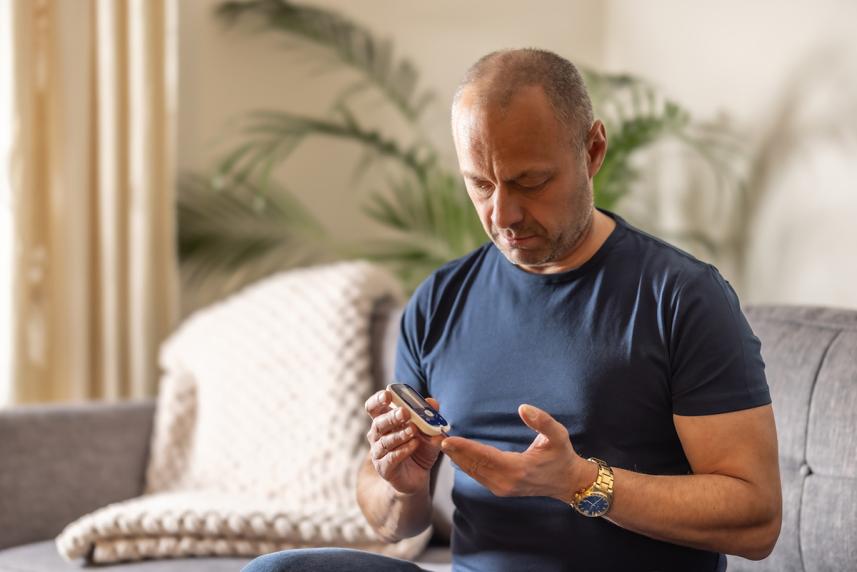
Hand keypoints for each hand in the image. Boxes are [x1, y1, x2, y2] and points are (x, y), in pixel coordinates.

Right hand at [364, 389, 444, 495]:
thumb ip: (429, 417)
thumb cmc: (419, 450)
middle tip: (405, 413)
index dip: (378, 400)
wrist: (418, 477)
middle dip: (391, 417)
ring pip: (385, 441)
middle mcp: (377, 437)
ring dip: (399, 434)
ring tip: (414, 430)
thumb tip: (432, 402)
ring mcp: (379, 453)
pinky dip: (403, 450)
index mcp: (384, 422)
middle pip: (378, 423)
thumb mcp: (428, 431)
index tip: (388, 394)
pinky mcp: (384, 469)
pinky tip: (414, 445)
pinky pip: (391, 458)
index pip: (373, 408)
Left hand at [440, 404, 596, 502]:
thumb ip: (542, 421)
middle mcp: (506, 482)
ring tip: (442, 442)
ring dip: (457, 457)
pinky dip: (465, 464)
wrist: (567, 482)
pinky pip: (477, 475)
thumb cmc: (562, 456)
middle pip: (474, 465)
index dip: (465, 447)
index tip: (448, 438)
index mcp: (518, 469)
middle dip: (455, 451)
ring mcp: (502, 488)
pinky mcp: (500, 489)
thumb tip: (523, 408)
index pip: (485, 456)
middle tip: (436, 436)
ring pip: (473, 472)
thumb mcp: (558, 436)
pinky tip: (455, 454)